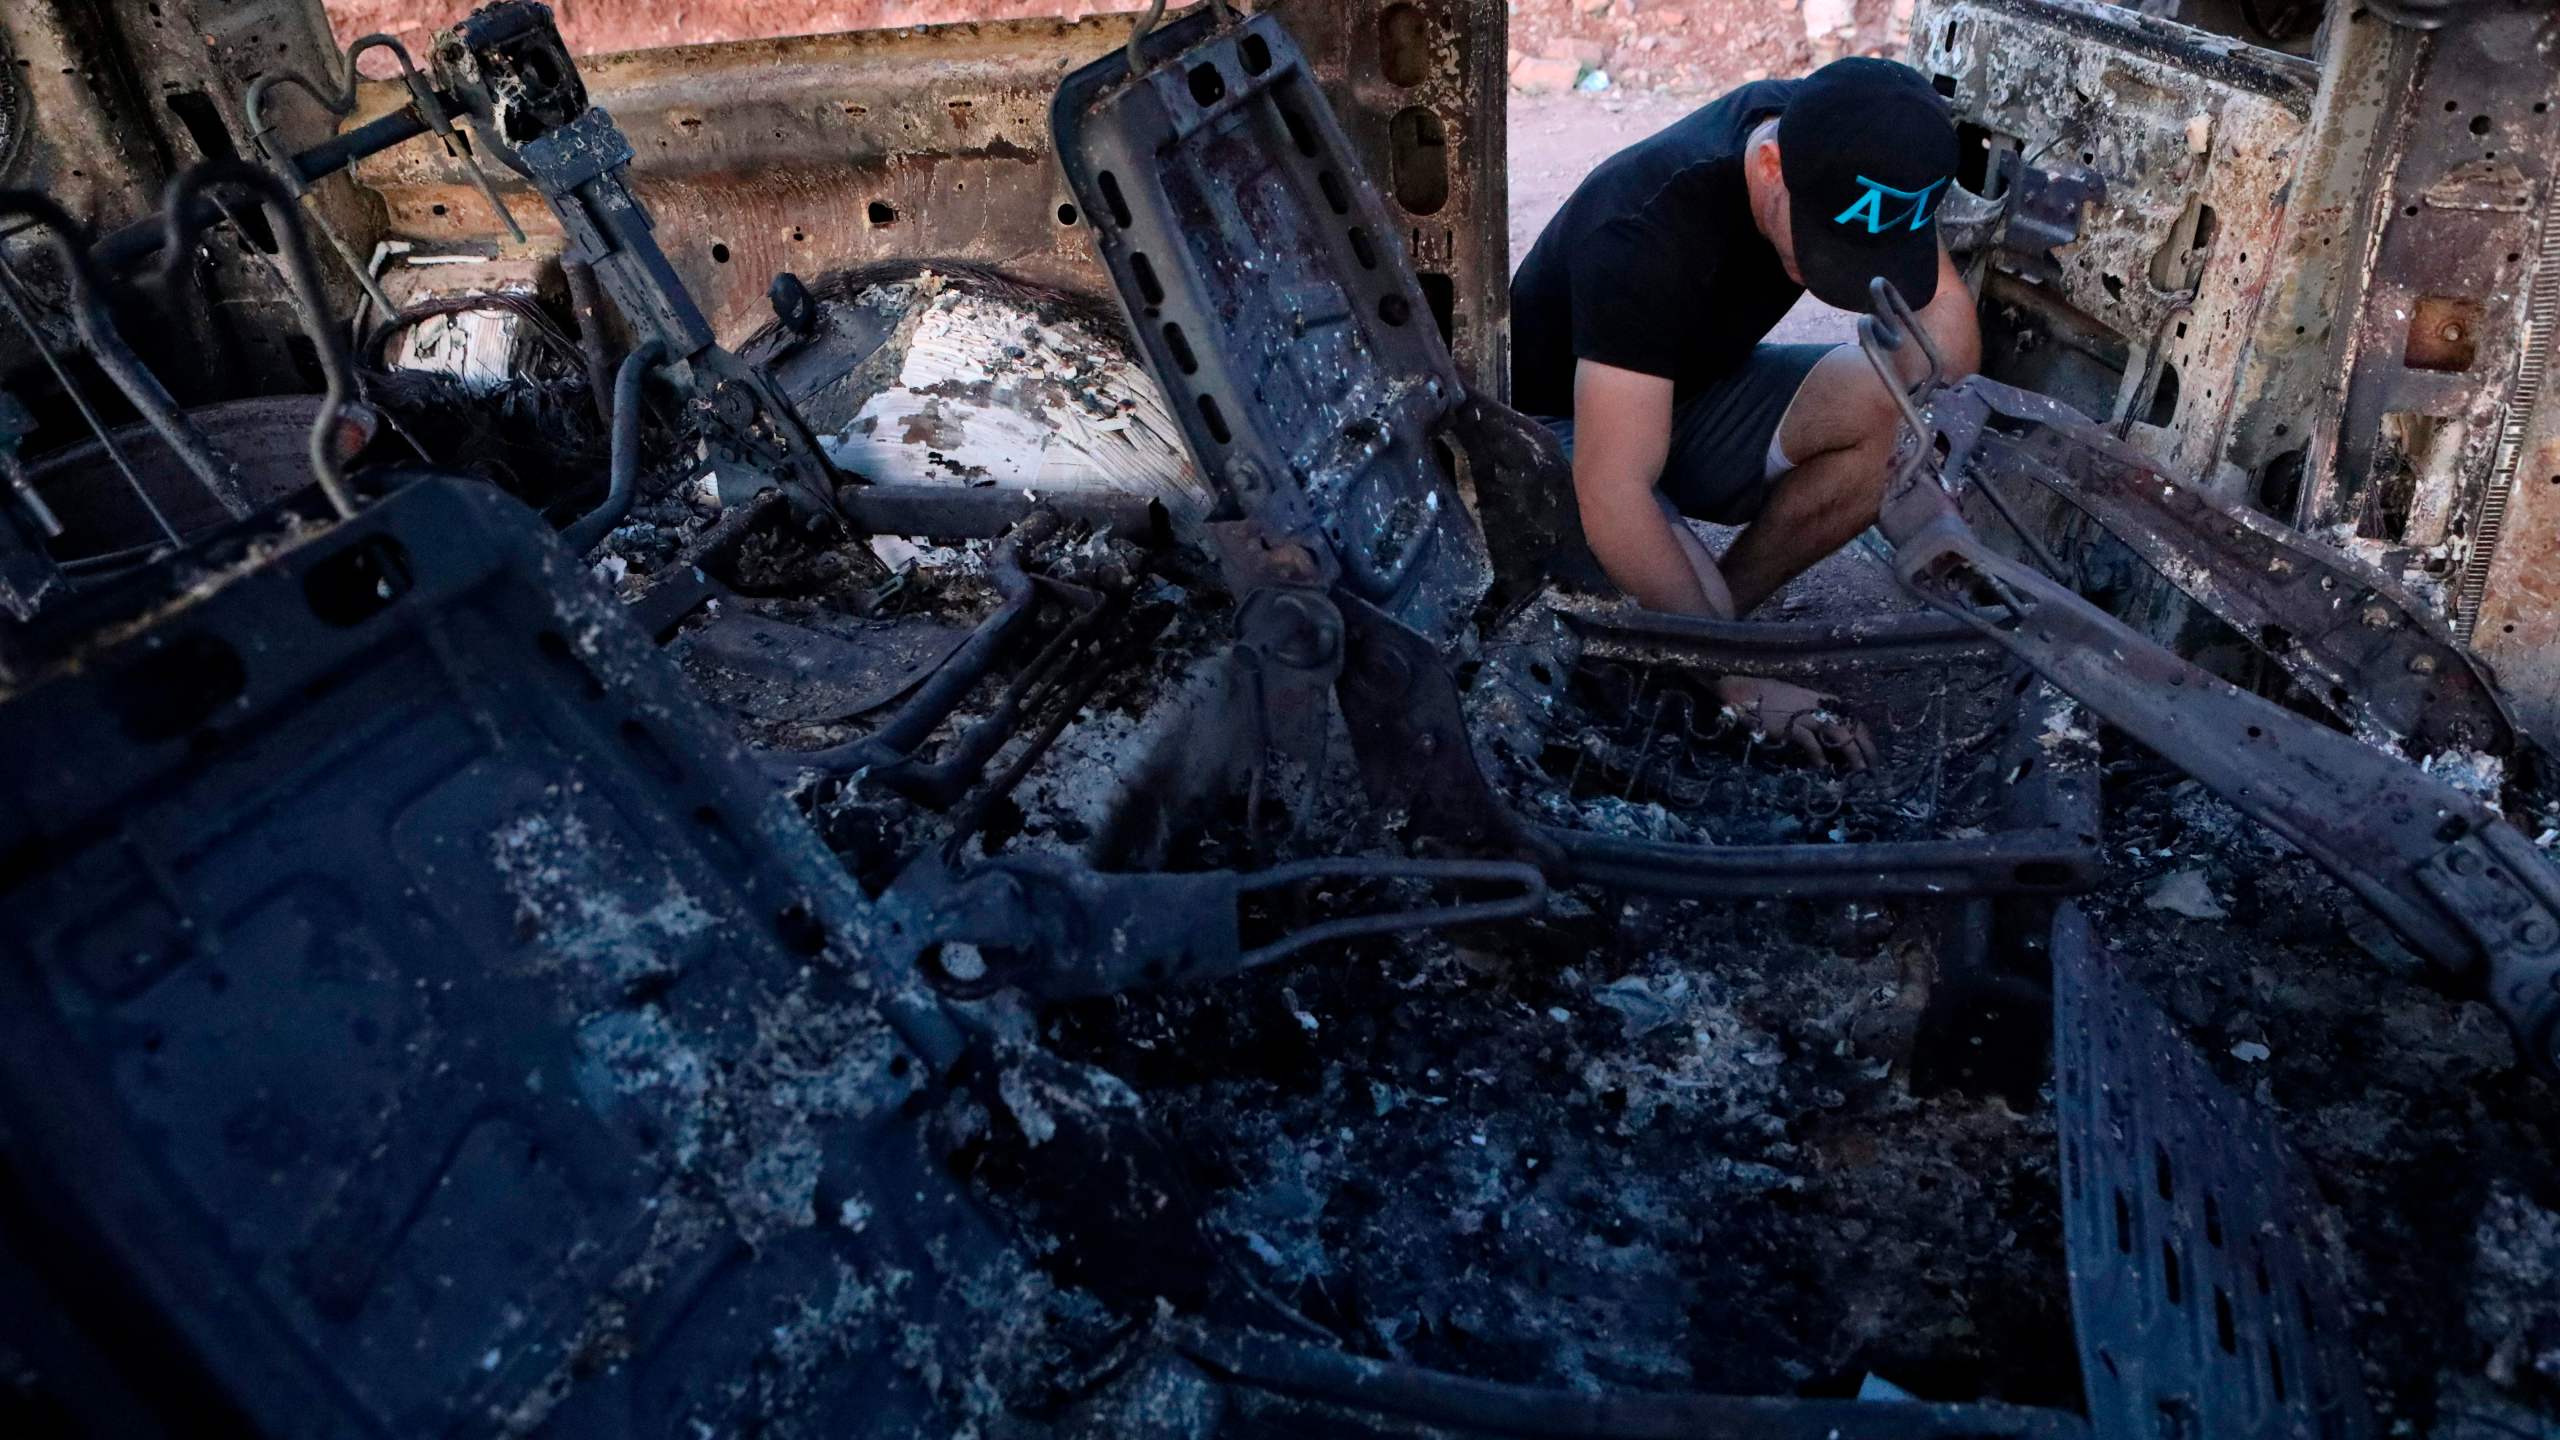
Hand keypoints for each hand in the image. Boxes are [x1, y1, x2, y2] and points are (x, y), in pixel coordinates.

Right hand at [1714, 675, 1879, 772]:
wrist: (1745, 690)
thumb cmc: (1770, 697)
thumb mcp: (1799, 701)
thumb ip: (1815, 715)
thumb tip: (1827, 737)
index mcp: (1824, 700)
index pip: (1853, 719)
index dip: (1865, 738)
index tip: (1870, 754)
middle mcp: (1821, 706)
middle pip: (1852, 728)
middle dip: (1865, 749)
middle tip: (1871, 768)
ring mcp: (1807, 715)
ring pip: (1839, 736)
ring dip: (1851, 755)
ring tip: (1858, 772)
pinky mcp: (1792, 726)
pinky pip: (1812, 744)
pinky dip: (1819, 757)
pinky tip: (1823, 769)